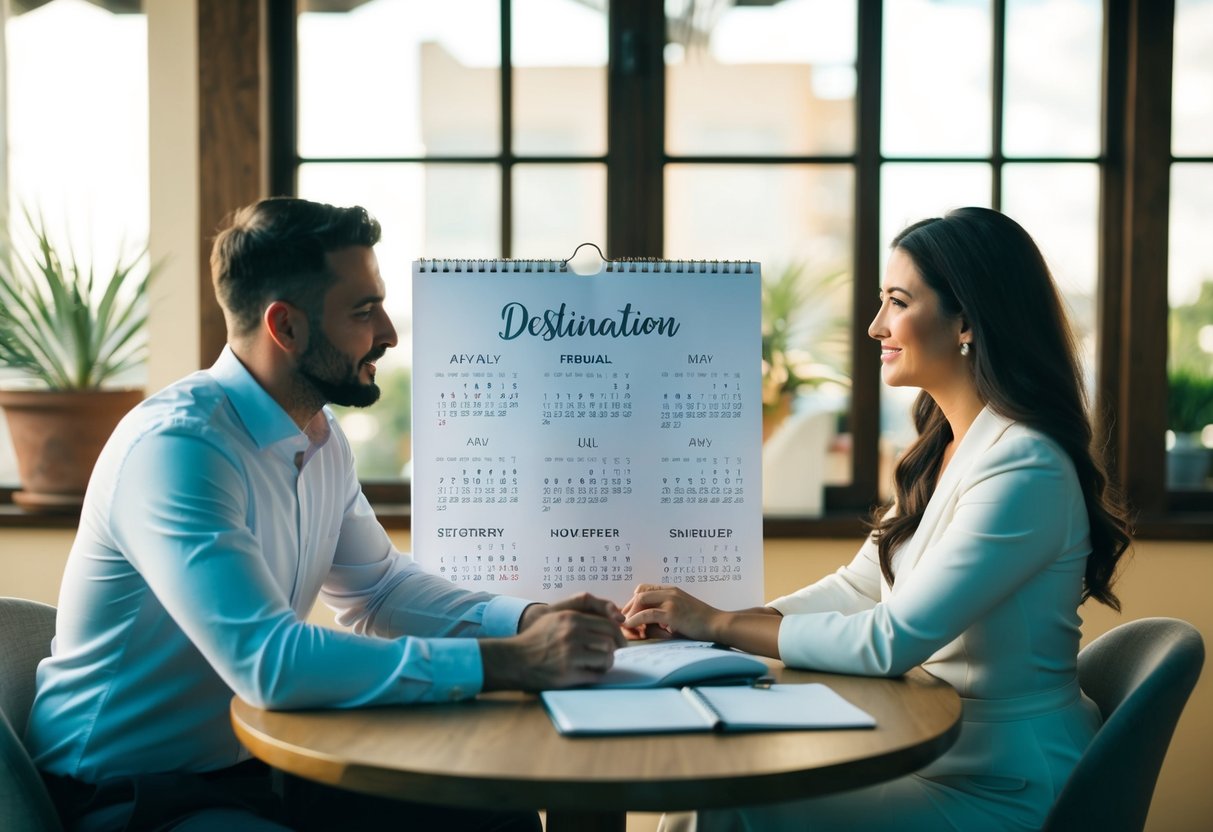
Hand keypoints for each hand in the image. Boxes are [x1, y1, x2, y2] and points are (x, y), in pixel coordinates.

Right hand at [481, 593, 625, 690]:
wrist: (514, 659)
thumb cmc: (536, 638)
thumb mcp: (555, 618)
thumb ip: (580, 617)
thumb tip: (610, 622)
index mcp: (571, 618)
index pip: (607, 625)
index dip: (618, 635)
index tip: (620, 643)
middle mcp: (572, 634)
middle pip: (609, 641)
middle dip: (614, 650)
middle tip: (611, 655)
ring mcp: (570, 654)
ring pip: (606, 658)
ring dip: (607, 663)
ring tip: (600, 665)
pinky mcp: (568, 674)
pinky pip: (595, 675)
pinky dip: (597, 675)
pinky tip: (590, 673)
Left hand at [621, 584, 724, 642]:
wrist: (718, 624)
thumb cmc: (701, 623)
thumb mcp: (682, 614)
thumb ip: (665, 615)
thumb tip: (645, 626)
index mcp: (672, 590)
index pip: (645, 589)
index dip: (634, 601)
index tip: (629, 613)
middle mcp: (670, 592)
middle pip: (640, 594)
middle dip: (628, 607)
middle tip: (623, 621)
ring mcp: (671, 601)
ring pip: (641, 601)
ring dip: (630, 613)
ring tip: (625, 625)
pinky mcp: (672, 613)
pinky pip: (647, 614)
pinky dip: (635, 619)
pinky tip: (629, 626)